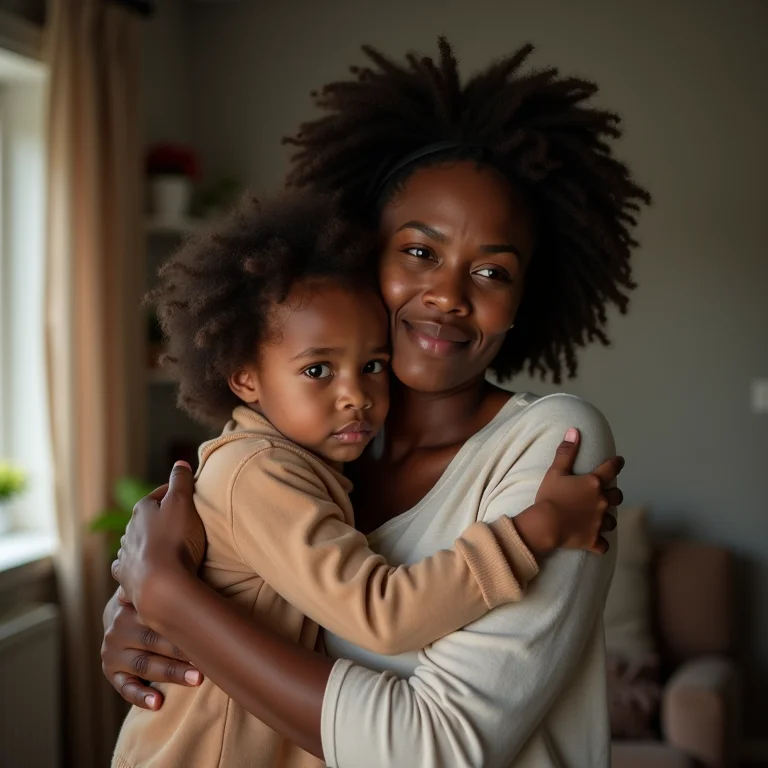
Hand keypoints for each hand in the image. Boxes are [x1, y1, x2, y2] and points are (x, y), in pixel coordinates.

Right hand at [101, 589, 202, 709]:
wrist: (122, 610)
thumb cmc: (155, 598)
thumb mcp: (158, 587)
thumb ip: (173, 582)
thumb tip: (204, 560)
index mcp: (133, 602)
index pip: (160, 616)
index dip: (184, 626)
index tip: (207, 636)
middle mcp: (120, 625)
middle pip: (155, 640)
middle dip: (183, 652)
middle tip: (208, 661)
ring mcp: (113, 649)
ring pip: (145, 664)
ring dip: (171, 673)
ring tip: (197, 679)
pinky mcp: (110, 670)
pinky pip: (125, 686)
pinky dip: (141, 695)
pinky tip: (158, 703)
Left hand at [112, 461, 205, 615]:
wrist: (161, 583)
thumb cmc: (175, 539)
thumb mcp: (183, 502)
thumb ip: (181, 481)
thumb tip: (180, 463)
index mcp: (142, 509)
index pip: (159, 494)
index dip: (176, 493)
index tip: (190, 496)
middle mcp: (129, 530)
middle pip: (146, 519)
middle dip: (160, 518)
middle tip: (181, 523)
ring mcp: (125, 555)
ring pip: (134, 543)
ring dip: (147, 542)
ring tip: (164, 547)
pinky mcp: (125, 577)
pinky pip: (127, 567)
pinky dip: (134, 566)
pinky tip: (141, 569)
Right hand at [516, 428, 623, 556]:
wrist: (546, 525)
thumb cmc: (550, 496)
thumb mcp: (555, 471)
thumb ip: (566, 452)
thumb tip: (574, 431)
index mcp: (593, 483)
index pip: (611, 469)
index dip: (617, 463)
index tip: (620, 461)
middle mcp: (601, 502)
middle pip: (617, 496)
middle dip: (614, 494)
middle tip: (607, 493)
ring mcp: (599, 523)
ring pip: (612, 520)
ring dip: (608, 518)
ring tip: (601, 518)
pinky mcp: (593, 540)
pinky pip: (603, 544)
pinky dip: (601, 543)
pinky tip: (597, 543)